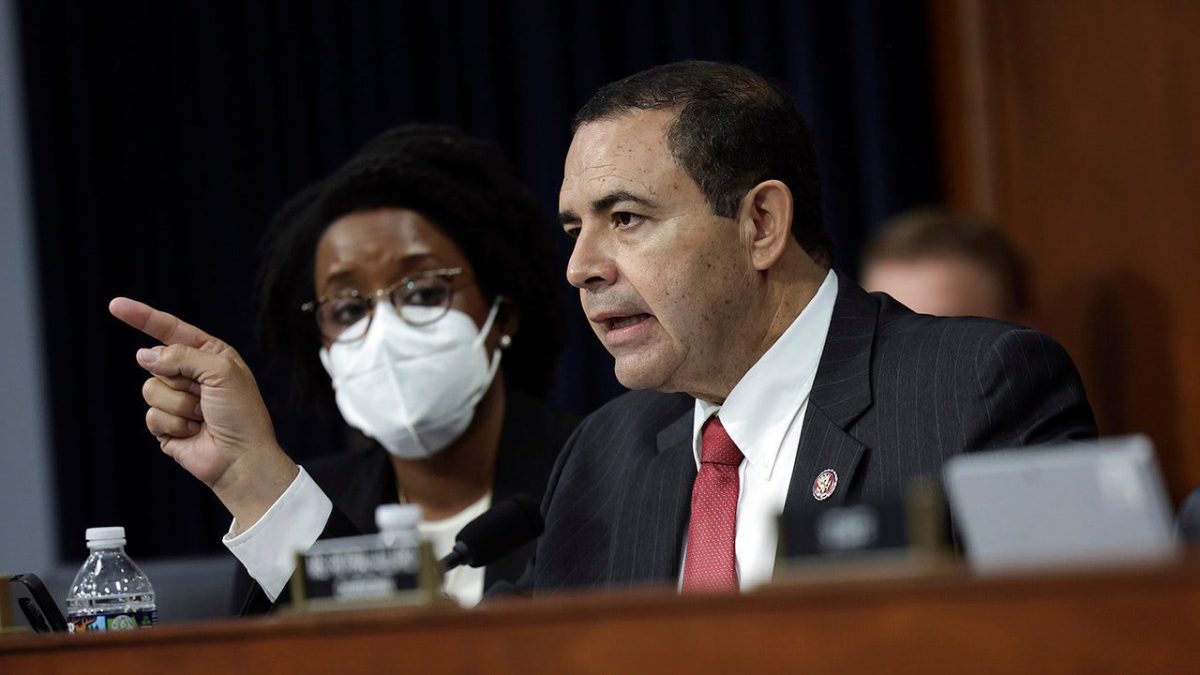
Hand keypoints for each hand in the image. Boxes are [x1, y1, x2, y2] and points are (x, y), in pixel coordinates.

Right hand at [108, 297, 297, 528]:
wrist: (241, 458)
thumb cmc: (242, 414)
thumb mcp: (221, 371)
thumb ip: (182, 355)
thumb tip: (146, 355)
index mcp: (210, 355)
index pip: (170, 330)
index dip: (143, 317)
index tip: (115, 305)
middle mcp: (191, 374)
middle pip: (156, 362)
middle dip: (180, 380)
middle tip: (206, 397)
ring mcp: (177, 400)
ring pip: (150, 389)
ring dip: (178, 405)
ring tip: (201, 417)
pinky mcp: (166, 425)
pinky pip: (151, 416)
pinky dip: (173, 425)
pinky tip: (193, 433)